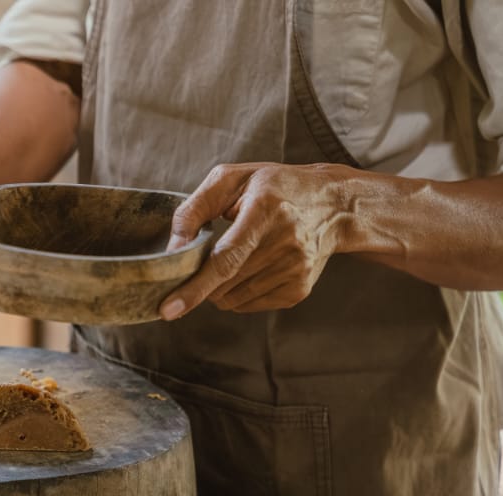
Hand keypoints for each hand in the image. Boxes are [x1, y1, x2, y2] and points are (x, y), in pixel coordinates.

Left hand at [159, 163, 349, 320]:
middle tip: (206, 257)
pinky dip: (238, 292)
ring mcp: (297, 270)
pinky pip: (248, 305)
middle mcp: (286, 242)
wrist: (334, 204)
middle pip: (224, 284)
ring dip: (219, 287)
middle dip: (201, 280)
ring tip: (238, 255)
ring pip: (231, 299)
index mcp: (266, 209)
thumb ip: (193, 210)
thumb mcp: (231, 179)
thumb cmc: (273, 187)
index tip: (168, 309)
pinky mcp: (300, 289)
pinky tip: (253, 266)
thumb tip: (173, 250)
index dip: (195, 287)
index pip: (225, 258)